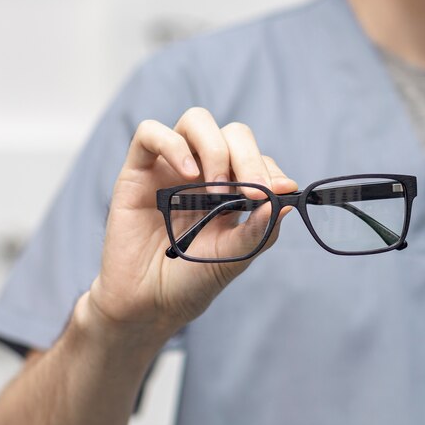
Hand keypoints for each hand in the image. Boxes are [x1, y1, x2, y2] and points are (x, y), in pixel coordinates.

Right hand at [87, 108, 297, 342]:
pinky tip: (188, 175)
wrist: (149, 303)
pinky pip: (150, 133)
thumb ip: (260, 229)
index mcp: (231, 189)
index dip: (270, 169)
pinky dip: (173, 145)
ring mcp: (171, 168)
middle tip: (254, 190)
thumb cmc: (192, 279)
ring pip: (196, 121)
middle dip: (248, 157)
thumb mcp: (234, 256)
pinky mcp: (138, 171)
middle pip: (232, 133)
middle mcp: (203, 172)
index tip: (281, 190)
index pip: (256, 159)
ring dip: (216, 149)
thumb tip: (286, 202)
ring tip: (219, 189)